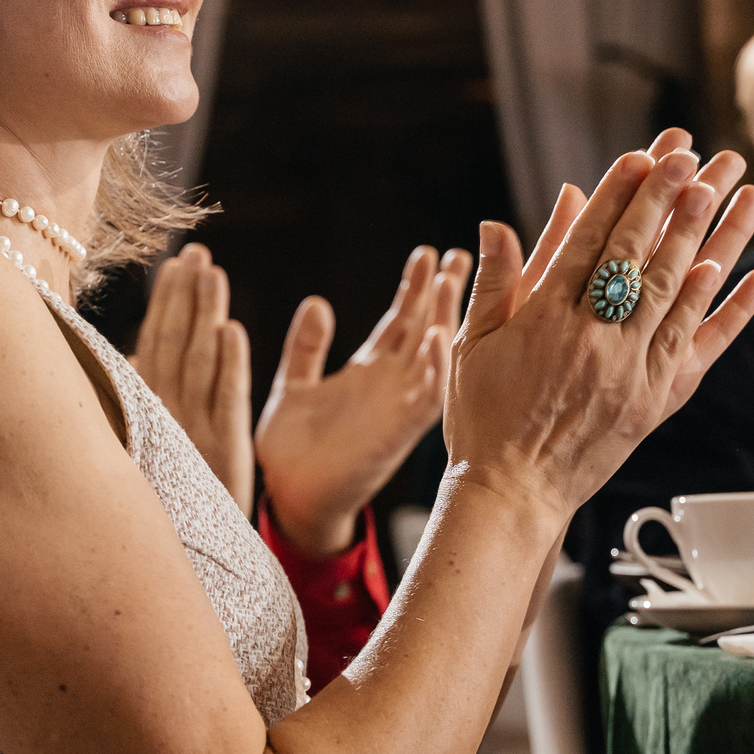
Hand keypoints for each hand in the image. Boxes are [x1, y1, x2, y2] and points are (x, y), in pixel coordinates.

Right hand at [130, 243, 252, 513]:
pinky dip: (229, 365)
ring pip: (200, 360)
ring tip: (214, 271)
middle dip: (186, 295)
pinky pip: (227, 400)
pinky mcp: (224, 450)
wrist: (185, 563)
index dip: (168, 301)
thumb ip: (131, 398)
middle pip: (176, 341)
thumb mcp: (141, 446)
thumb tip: (126, 355)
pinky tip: (232, 330)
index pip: (157, 341)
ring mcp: (194, 428)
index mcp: (148, 407)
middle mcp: (167, 412)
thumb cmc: (161, 501)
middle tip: (197, 251)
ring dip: (205, 313)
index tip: (176, 261)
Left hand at [257, 245, 472, 556]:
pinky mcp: (396, 434)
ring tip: (454, 281)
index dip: (415, 287)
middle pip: (425, 328)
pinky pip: (424, 399)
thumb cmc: (293, 452)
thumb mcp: (294, 386)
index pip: (400, 320)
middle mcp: (390, 386)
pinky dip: (434, 368)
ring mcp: (397, 408)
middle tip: (463, 253)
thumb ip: (306, 347)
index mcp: (368, 372)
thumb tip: (318, 301)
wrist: (290, 500)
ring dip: (444, 319)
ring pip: (432, 356)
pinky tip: (439, 337)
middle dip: (444, 292)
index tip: (429, 253)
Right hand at [445, 129, 753, 521]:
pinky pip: (696, 346)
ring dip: (706, 235)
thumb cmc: (483, 417)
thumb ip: (495, 281)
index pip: (587, 242)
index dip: (617, 195)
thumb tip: (498, 222)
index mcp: (543, 319)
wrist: (511, 493)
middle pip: (637, 255)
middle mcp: (590, 339)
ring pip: (675, 290)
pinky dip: (722, 308)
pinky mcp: (654, 401)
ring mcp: (628, 370)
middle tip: (694, 154)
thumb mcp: (473, 343)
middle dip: (667, 198)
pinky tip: (747, 271)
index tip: (642, 156)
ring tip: (731, 190)